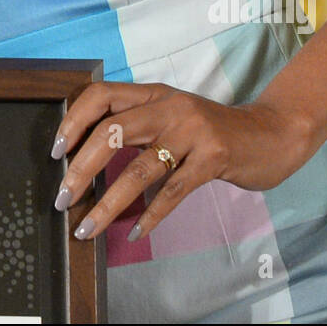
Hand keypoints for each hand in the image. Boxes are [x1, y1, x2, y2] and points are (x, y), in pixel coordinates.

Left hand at [51, 82, 313, 241]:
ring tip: (88, 227)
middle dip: (81, 167)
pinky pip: (173, 191)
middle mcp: (169, 106)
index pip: (101, 94)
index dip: (73, 120)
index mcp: (153, 93)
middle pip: (112, 130)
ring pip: (139, 168)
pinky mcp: (214, 158)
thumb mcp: (172, 116)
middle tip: (63, 196)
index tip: (56, 151)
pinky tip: (135, 232)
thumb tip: (86, 152)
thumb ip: (137, 124)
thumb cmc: (213, 131)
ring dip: (108, 202)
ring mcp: (193, 131)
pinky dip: (150, 216)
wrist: (270, 134)